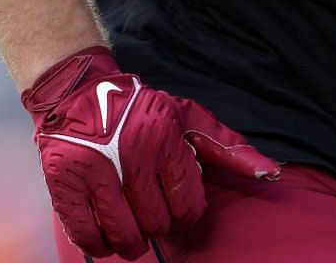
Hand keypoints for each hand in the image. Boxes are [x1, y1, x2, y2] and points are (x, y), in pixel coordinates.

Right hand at [23, 46, 279, 257]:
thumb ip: (228, 148)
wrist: (79, 91)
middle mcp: (130, 153)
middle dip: (159, 225)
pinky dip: (98, 244)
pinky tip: (105, 234)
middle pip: (156, 222)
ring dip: (131, 240)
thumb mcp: (189, 119)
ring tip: (132, 229)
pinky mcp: (64, 181)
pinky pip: (86, 235)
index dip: (186, 214)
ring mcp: (94, 169)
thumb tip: (271, 174)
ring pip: (123, 234)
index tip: (179, 208)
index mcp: (164, 137)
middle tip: (153, 214)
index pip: (187, 204)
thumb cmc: (141, 109)